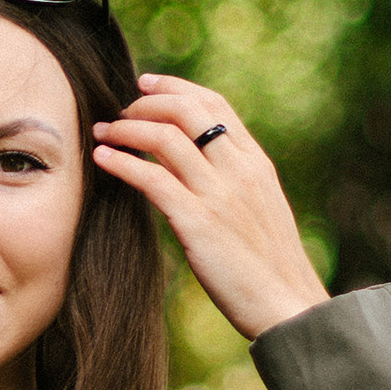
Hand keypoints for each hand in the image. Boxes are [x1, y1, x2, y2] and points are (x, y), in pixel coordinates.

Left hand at [91, 73, 328, 342]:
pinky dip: (122, 163)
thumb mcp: (260, 211)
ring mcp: (220, 195)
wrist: (287, 305)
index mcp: (257, 164)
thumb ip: (233, 182)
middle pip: (186, 111)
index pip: (214, 104)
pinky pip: (152, 179)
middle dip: (145, 103)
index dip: (175, 88)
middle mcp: (240, 170)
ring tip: (103, 133)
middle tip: (118, 112)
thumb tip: (191, 164)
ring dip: (126, 129)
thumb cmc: (271, 268)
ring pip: (165, 138)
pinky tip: (103, 159)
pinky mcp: (199, 223)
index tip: (145, 84)